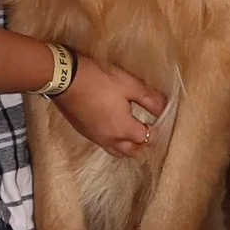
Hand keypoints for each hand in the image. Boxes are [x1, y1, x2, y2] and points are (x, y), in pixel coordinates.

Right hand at [54, 54, 171, 157]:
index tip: (160, 120)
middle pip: (132, 151)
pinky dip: (113, 140)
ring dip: (127, 146)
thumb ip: (150, 99)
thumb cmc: (99, 79)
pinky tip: (114, 127)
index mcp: (123, 130)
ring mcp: (94, 137)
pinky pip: (103, 143)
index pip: (147, 139)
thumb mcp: (129, 85)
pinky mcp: (83, 131)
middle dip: (143, 144)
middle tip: (149, 130)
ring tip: (133, 132)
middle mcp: (109, 139)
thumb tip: (166, 108)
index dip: (156, 131)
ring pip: (116, 150)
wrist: (64, 77)